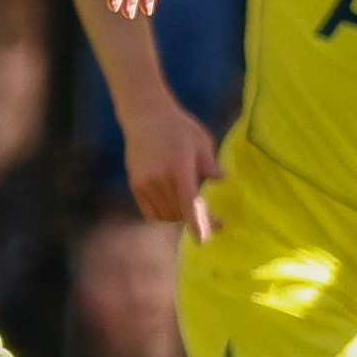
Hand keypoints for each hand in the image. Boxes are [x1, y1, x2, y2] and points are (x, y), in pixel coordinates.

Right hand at [122, 94, 219, 240]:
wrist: (146, 116)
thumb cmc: (179, 128)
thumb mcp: (201, 141)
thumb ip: (209, 163)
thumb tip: (221, 179)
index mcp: (179, 167)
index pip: (189, 203)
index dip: (197, 224)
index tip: (204, 239)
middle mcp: (159, 178)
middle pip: (180, 212)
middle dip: (197, 220)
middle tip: (216, 221)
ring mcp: (145, 183)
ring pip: (166, 215)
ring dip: (181, 216)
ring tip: (192, 206)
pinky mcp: (136, 185)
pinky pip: (151, 212)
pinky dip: (165, 214)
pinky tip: (175, 205)